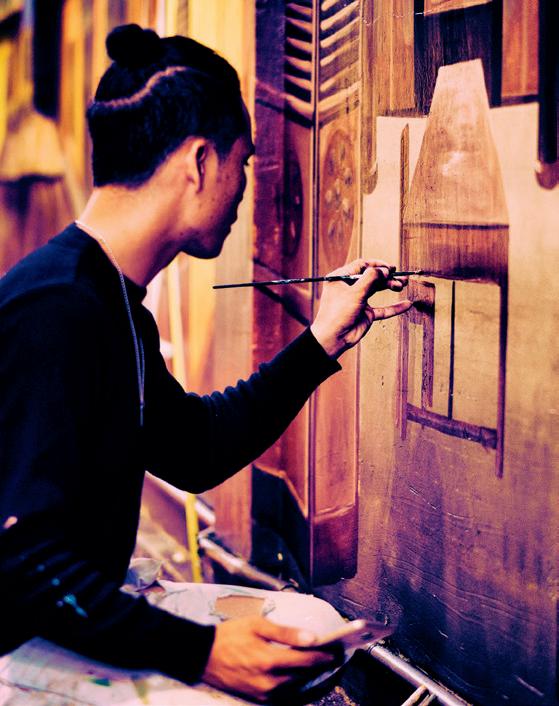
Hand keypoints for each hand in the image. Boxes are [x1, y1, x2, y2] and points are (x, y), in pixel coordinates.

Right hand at [202, 615, 338, 701]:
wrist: (203, 655)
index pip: (307, 660)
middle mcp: (269, 682)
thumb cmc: (230, 635)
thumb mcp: (257, 625)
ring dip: (309, 675)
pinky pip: (285, 695)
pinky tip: (300, 675)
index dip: (325, 655)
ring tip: (319, 663)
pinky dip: (296, 685)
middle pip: (304, 675)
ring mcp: (264, 694)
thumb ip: (286, 632)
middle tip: (332, 654)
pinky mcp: (258, 699)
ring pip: (296, 686)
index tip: (337, 649)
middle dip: (320, 664)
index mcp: (270, 660)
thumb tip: (312, 637)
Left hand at [310, 258, 411, 358]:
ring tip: (402, 285)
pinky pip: (383, 309)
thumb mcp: (354, 292)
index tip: (389, 268)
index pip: (361, 265)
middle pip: (372, 277)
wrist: (332, 338)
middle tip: (400, 277)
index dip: (376, 265)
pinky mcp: (365, 314)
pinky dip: (394, 307)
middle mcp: (350, 288)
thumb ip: (371, 279)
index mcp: (341, 278)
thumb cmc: (337, 313)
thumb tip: (385, 270)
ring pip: (377, 290)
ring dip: (391, 287)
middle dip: (387, 276)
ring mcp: (358, 300)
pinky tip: (406, 304)